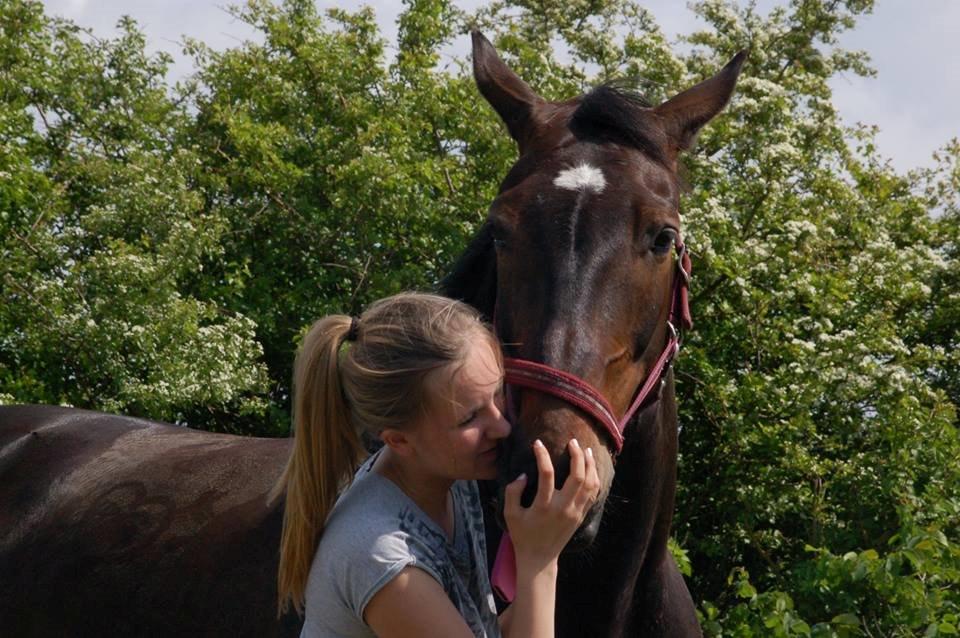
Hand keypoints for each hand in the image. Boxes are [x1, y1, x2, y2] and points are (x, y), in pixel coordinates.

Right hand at [502, 438, 600, 571]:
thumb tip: (523, 475)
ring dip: (590, 465)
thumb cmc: (522, 535)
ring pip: (590, 484)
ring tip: (585, 450)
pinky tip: (591, 468)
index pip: (546, 474)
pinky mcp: (581, 516)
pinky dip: (595, 479)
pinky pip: (593, 494)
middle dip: (577, 455)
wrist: (539, 559)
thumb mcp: (510, 514)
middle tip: (572, 441)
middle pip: (577, 476)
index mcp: (543, 506)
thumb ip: (513, 492)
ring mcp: (575, 512)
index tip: (538, 443)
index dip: (542, 455)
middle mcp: (563, 508)